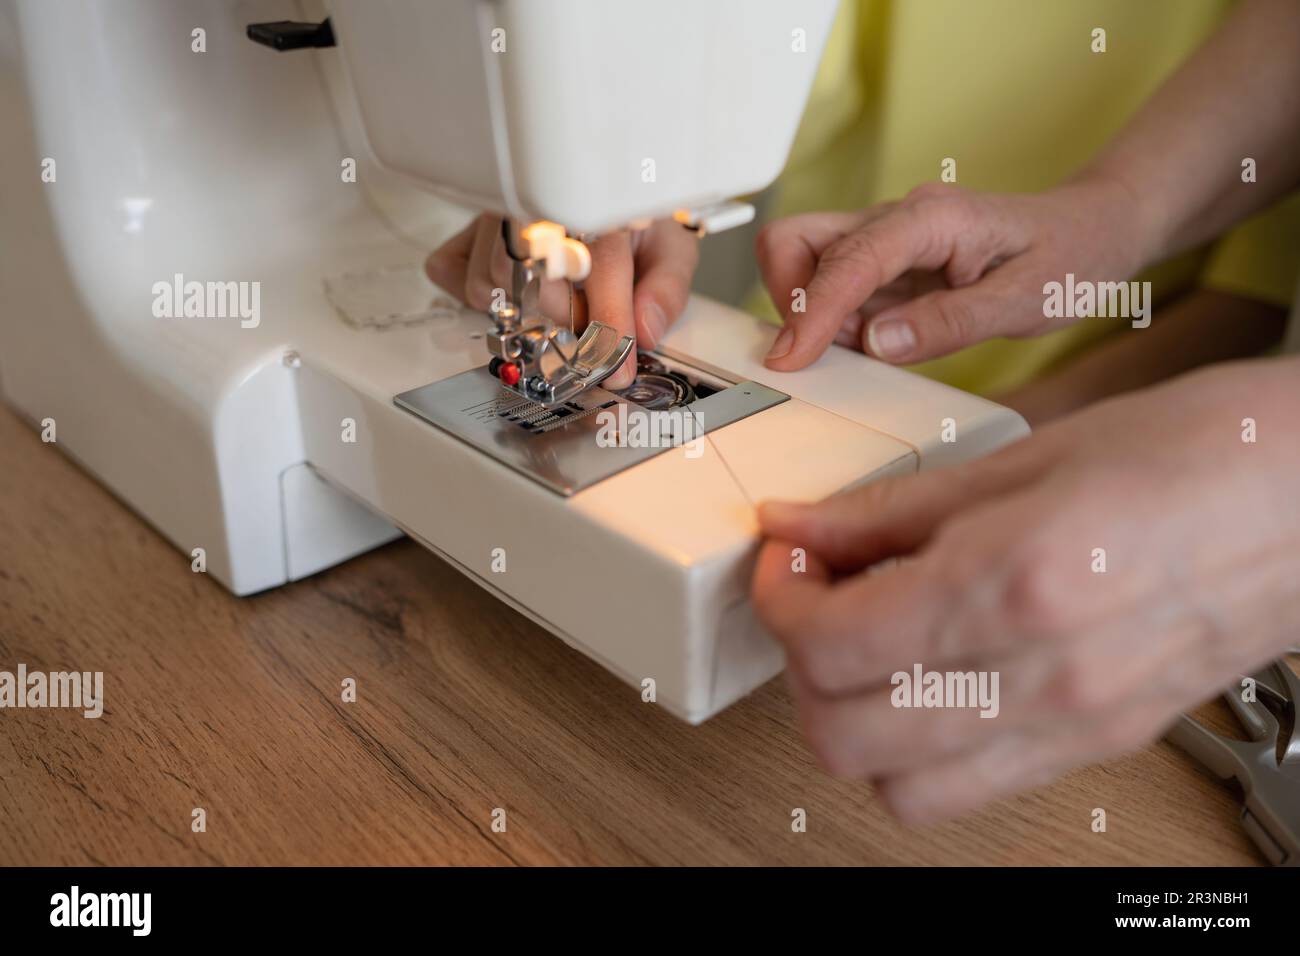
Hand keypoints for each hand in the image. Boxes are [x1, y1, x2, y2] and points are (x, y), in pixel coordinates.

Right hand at [425, 214, 698, 387]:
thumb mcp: (668, 247)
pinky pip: (448, 270)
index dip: (610, 326)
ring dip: (523, 306)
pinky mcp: (466, 224)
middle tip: (588, 318)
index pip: (601, 267)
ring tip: (555, 294)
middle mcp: (539, 200)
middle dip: (569, 318)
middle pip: (536, 283)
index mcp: (598, 202)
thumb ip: (664, 290)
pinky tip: (510, 286)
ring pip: (487, 281)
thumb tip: (643, 332)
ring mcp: (496, 209)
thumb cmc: (632, 219)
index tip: (617, 369)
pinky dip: (474, 290)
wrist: (602, 184)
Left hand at [751, 357, 1299, 821]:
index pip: (834, 646)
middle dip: (800, 666)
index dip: (780, 602)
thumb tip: (803, 527)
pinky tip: (927, 677)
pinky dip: (915, 751)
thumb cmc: (1200, 452)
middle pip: (845, 737)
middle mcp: (1043, 675)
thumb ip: (895, 508)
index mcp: (1016, 582)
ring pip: (897, 789)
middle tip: (813, 597)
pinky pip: (970, 789)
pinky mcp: (1097, 746)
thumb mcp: (1026, 454)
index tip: (784, 560)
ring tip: (864, 643)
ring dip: (851, 721)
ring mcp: (1075, 725)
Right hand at [755, 177, 1154, 370]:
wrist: (1098, 230)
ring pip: (805, 264)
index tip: (790, 359)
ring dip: (813, 316)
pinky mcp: (886, 264)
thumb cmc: (1073, 256)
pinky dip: (835, 323)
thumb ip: (950, 323)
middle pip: (796, 241)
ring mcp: (886, 239)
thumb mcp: (1028, 300)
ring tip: (863, 352)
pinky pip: (835, 289)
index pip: (846, 260)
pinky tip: (875, 344)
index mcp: (932, 217)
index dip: (810, 312)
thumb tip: (875, 343)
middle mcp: (897, 219)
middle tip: (822, 352)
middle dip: (790, 299)